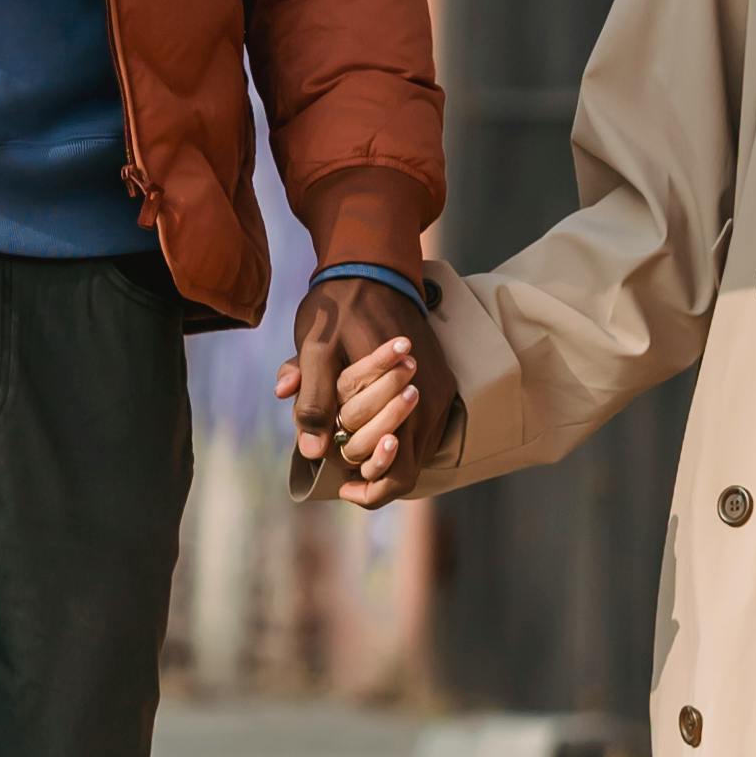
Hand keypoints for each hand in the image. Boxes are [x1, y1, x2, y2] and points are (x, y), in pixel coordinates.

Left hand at [283, 275, 452, 504]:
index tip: (340, 486)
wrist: (373, 266)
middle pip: (410, 466)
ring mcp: (440, 389)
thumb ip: (314, 401)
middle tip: (342, 475)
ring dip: (387, 456)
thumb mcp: (315, 350)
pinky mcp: (442, 380)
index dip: (369, 491)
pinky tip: (373, 430)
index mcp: (402, 395)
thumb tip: (313, 451)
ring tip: (353, 451)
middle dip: (375, 476)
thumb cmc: (339, 308)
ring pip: (419, 449)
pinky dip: (400, 438)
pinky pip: (425, 428)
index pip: (396, 469)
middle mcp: (430, 398)